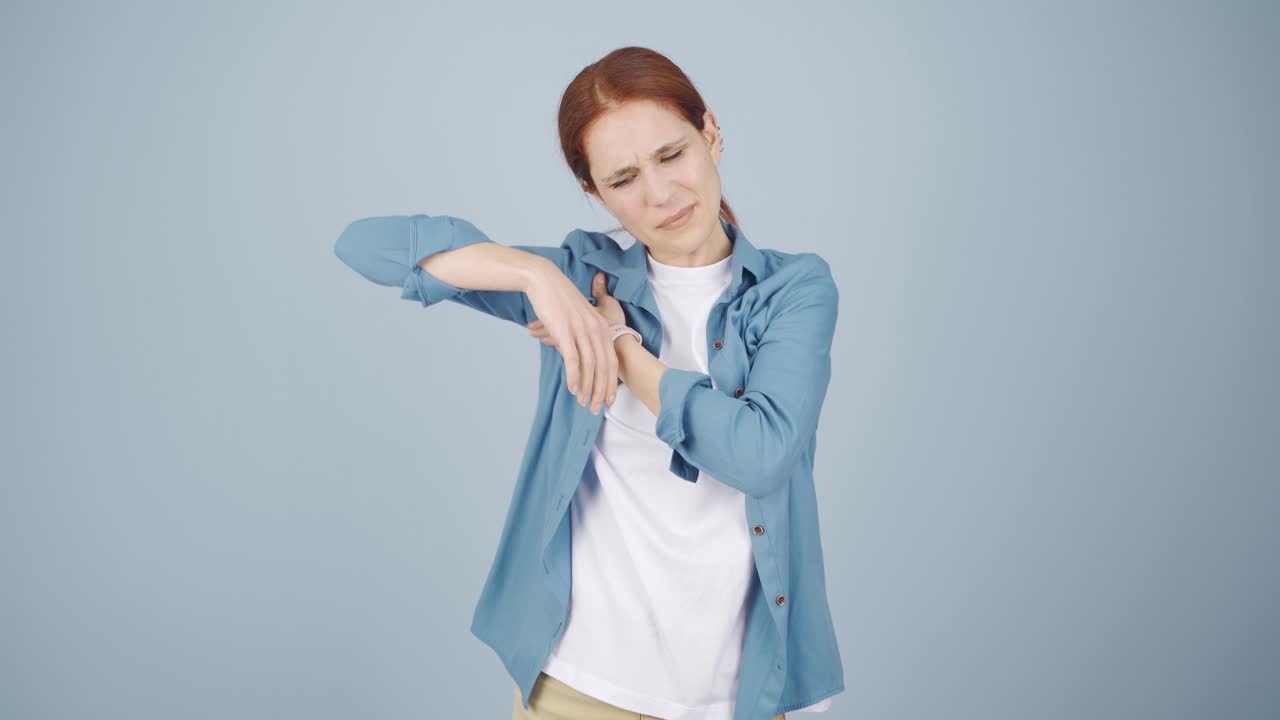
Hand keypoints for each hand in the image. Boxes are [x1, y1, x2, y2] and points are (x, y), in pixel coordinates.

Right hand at [524, 270, 619, 412]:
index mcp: (601, 326)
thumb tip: (581, 354)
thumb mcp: (578, 316)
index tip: (609, 399)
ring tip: (584, 402)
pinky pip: (573, 358)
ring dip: (588, 387)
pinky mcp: (565, 331)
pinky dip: (574, 375)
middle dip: (601, 390)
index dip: (611, 382)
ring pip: (590, 365)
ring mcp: (581, 330)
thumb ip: (584, 335)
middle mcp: (595, 329)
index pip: (611, 360)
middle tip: (597, 408)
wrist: (545, 280)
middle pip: (604, 366)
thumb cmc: (559, 299)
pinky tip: (572, 388)